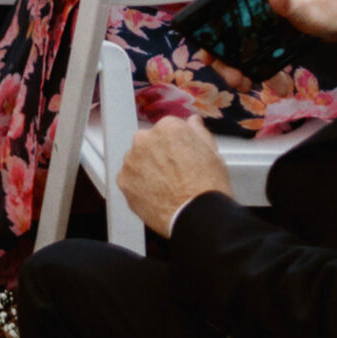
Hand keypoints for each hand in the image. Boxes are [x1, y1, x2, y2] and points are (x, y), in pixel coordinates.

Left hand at [118, 116, 231, 238]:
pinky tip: (156, 195)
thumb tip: (193, 122)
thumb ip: (198, 132)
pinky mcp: (123, 180)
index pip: (166, 130)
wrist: (197, 216)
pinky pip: (129, 179)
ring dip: (147, 170)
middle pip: (149, 144)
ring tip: (166, 187)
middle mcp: (145, 139)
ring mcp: (131, 160)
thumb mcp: (213, 153)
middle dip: (158, 156)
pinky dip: (139, 186)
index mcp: (167, 128)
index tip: (181, 158)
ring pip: (137, 161)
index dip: (176, 146)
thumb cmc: (208, 187)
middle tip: (174, 175)